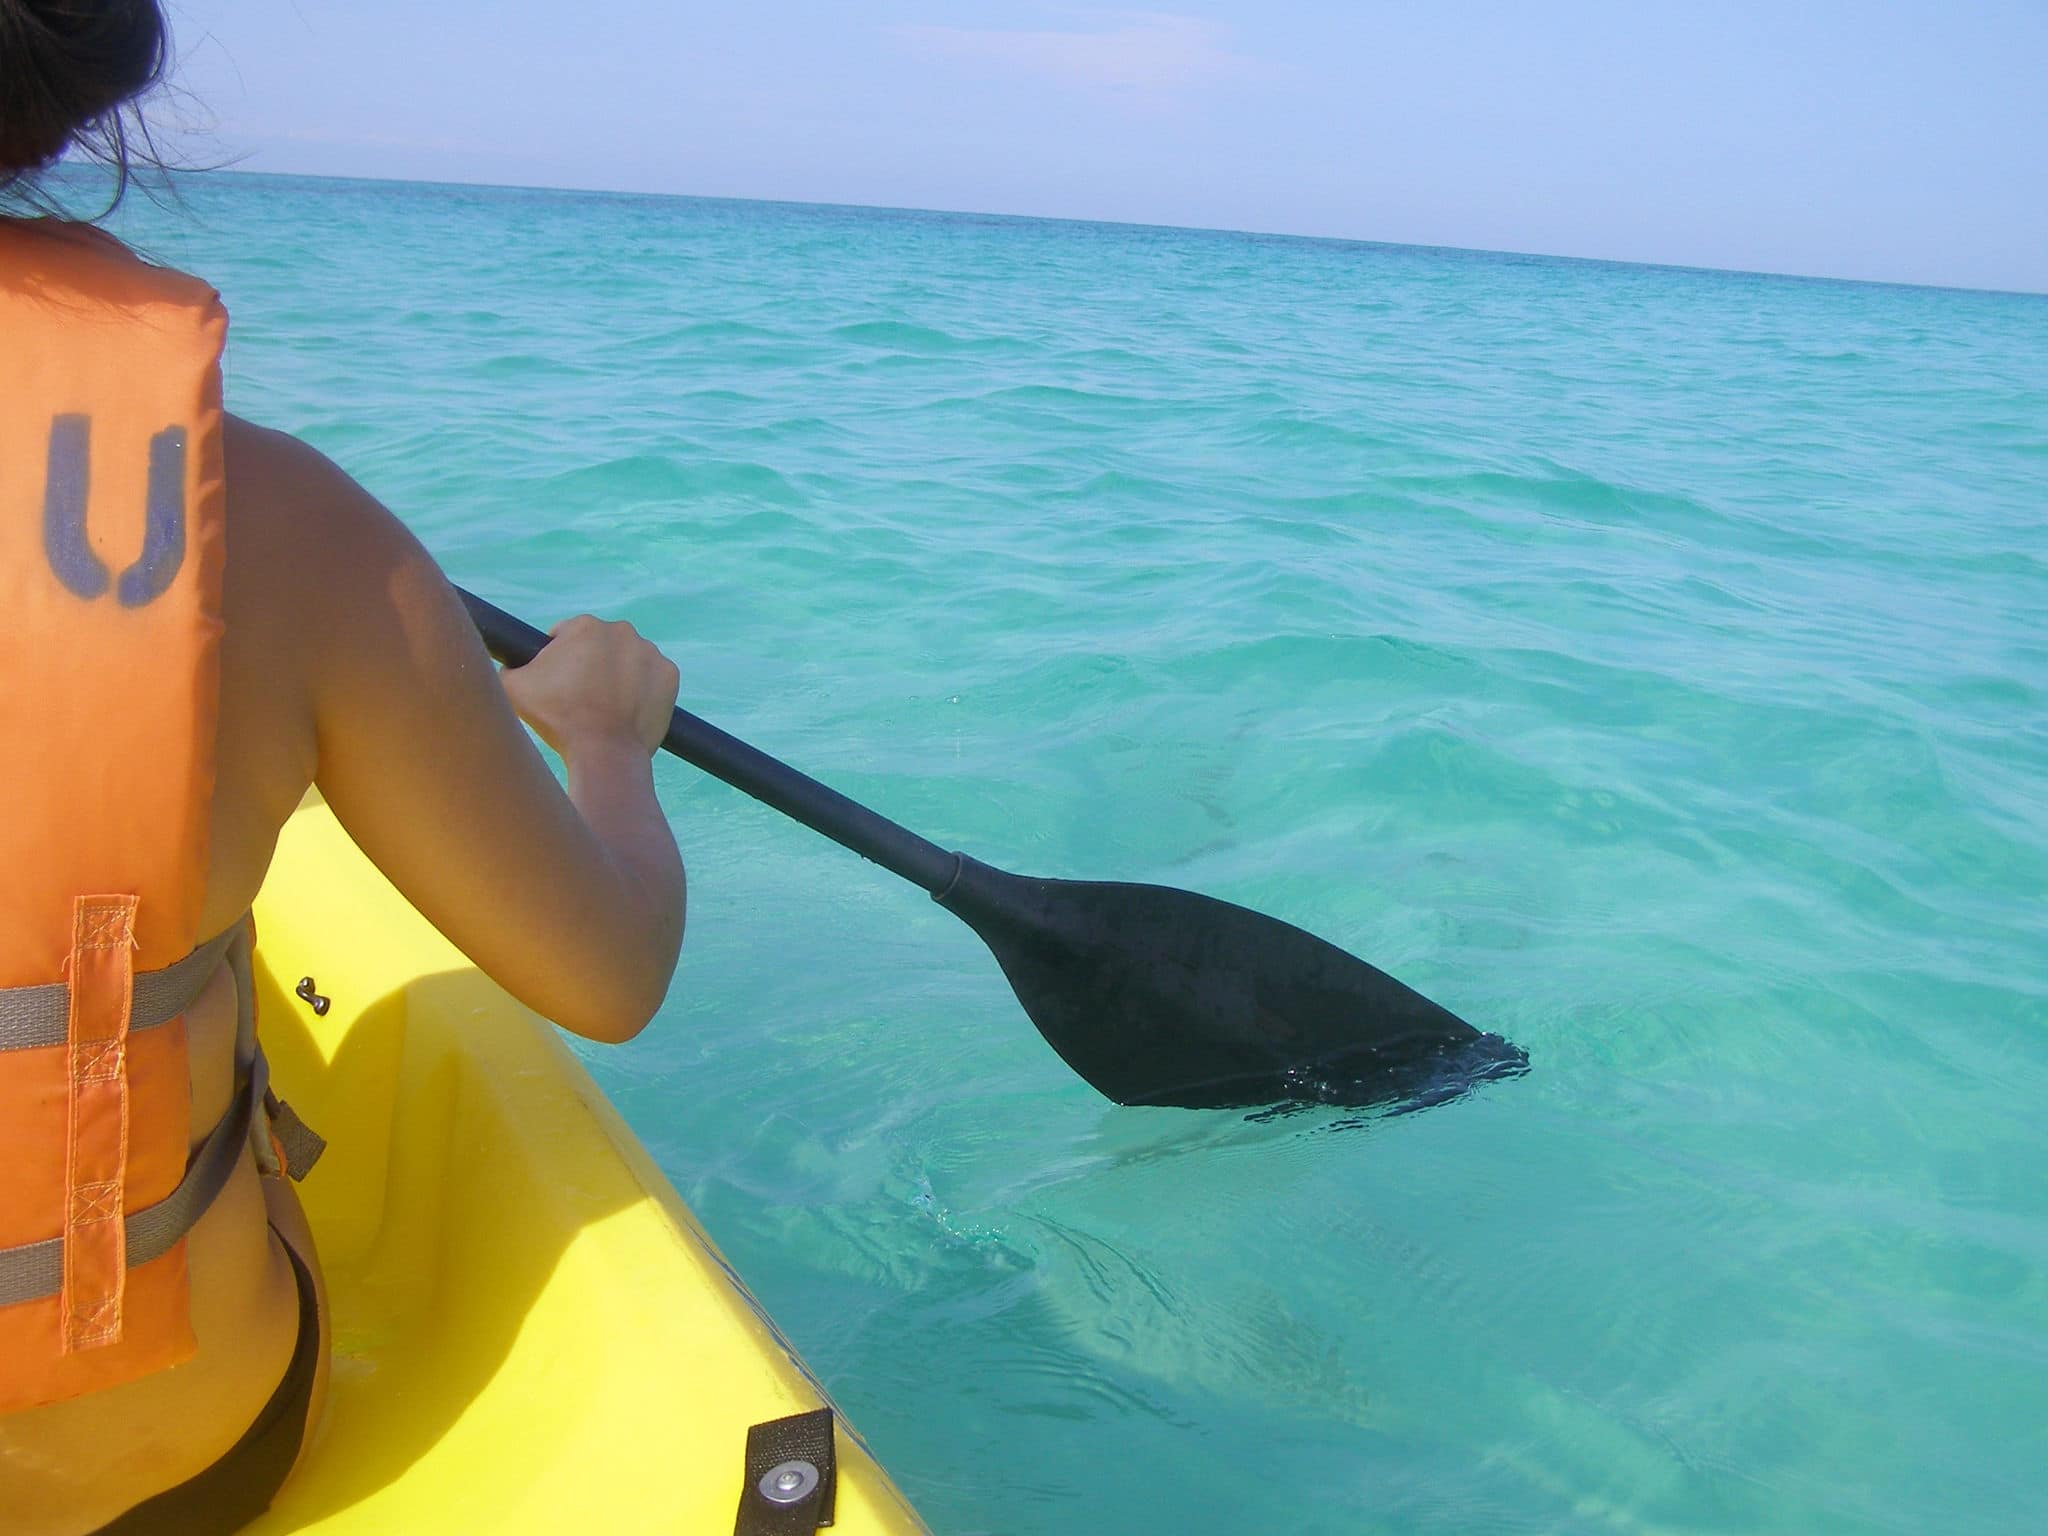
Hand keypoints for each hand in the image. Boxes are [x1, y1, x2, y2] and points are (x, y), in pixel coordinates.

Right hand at [499, 615, 679, 756]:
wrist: (604, 752)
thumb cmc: (557, 719)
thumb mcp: (512, 688)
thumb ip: (505, 666)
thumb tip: (507, 662)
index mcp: (584, 626)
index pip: (565, 635)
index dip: (557, 659)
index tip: (558, 683)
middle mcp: (621, 631)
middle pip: (599, 646)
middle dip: (589, 665)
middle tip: (580, 697)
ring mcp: (650, 652)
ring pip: (627, 660)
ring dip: (617, 675)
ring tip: (605, 706)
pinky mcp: (670, 675)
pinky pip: (651, 679)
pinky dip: (642, 690)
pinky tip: (627, 709)